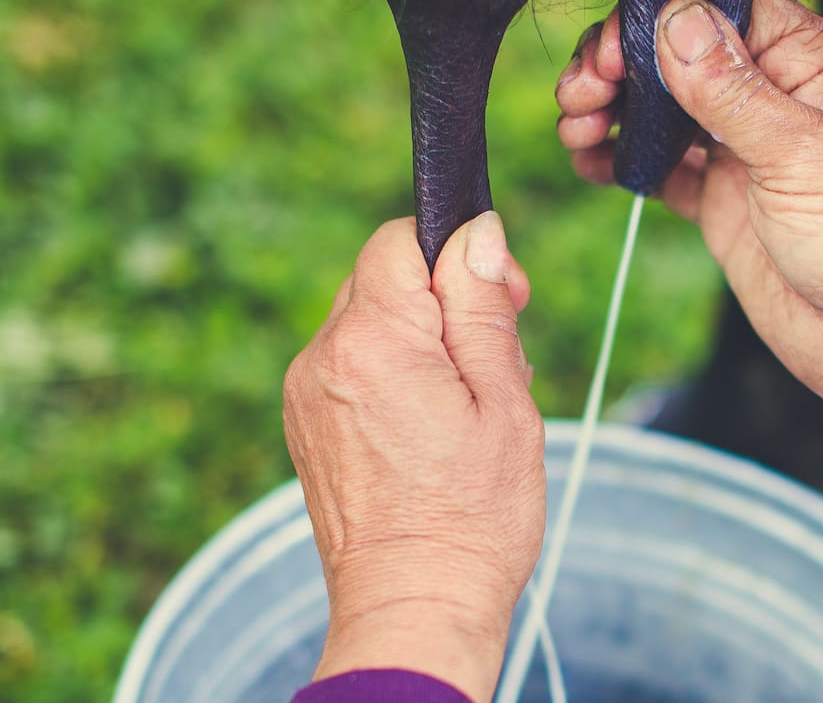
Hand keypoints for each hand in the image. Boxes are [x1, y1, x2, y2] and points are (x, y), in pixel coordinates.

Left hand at [283, 214, 545, 701]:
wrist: (413, 608)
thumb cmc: (473, 516)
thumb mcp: (503, 401)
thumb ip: (481, 306)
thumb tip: (477, 230)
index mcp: (374, 342)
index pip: (399, 238)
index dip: (457, 251)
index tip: (503, 297)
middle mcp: (323, 357)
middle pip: (384, 275)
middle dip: (444, 295)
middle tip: (497, 354)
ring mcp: (305, 393)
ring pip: (368, 318)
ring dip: (420, 335)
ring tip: (465, 400)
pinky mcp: (304, 422)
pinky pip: (350, 362)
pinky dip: (392, 369)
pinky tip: (430, 421)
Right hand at [557, 0, 822, 489]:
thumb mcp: (800, 153)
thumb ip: (731, 90)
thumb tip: (676, 21)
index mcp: (816, 63)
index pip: (726, 10)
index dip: (664, 19)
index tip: (614, 48)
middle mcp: (778, 96)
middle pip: (683, 54)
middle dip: (624, 64)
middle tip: (583, 92)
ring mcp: (746, 148)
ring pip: (664, 107)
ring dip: (612, 109)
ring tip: (576, 126)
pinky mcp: (722, 198)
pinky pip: (660, 165)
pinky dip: (621, 159)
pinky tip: (590, 160)